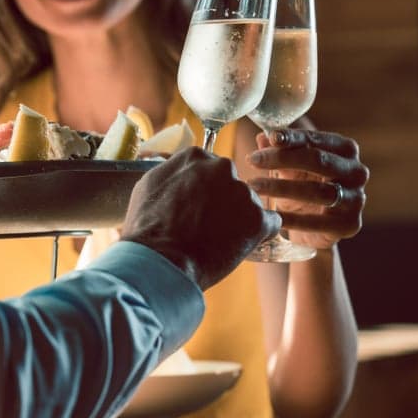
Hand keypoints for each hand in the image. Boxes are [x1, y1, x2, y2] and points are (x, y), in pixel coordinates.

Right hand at [121, 147, 279, 288]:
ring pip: (248, 205)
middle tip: (206, 227)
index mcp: (195, 156)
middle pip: (231, 185)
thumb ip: (171, 172)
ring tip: (215, 242)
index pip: (210, 170)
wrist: (160, 261)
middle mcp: (222, 167)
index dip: (204, 193)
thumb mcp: (148, 186)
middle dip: (223, 204)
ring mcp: (242, 192)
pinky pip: (270, 224)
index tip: (196, 209)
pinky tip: (238, 246)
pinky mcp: (258, 218)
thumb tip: (179, 171)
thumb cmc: (147, 228)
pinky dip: (258, 235)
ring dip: (238, 221)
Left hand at [247, 128, 368, 248]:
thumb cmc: (302, 187)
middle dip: (282, 159)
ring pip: (318, 191)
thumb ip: (278, 151)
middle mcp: (356, 172)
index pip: (316, 139)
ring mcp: (356, 199)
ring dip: (281, 188)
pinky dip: (291, 219)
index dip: (291, 138)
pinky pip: (317, 221)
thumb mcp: (289, 167)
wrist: (314, 228)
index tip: (269, 137)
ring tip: (253, 187)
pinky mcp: (349, 224)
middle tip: (252, 160)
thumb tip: (262, 137)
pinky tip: (269, 216)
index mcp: (345, 150)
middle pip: (319, 160)